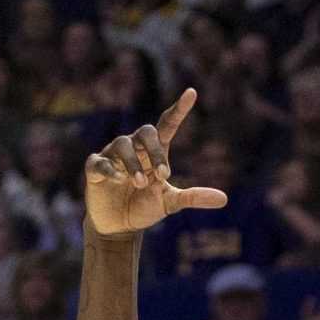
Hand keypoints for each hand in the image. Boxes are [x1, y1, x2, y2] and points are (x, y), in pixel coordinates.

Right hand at [84, 89, 229, 239]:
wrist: (119, 227)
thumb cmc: (144, 207)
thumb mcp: (170, 202)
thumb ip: (193, 197)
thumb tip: (224, 199)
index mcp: (154, 152)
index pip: (168, 124)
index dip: (179, 109)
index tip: (192, 93)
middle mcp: (134, 148)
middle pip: (145, 131)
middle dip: (154, 150)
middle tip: (163, 174)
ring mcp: (113, 156)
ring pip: (122, 144)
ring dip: (133, 163)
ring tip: (141, 183)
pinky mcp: (95, 169)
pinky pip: (100, 162)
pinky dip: (109, 168)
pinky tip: (118, 179)